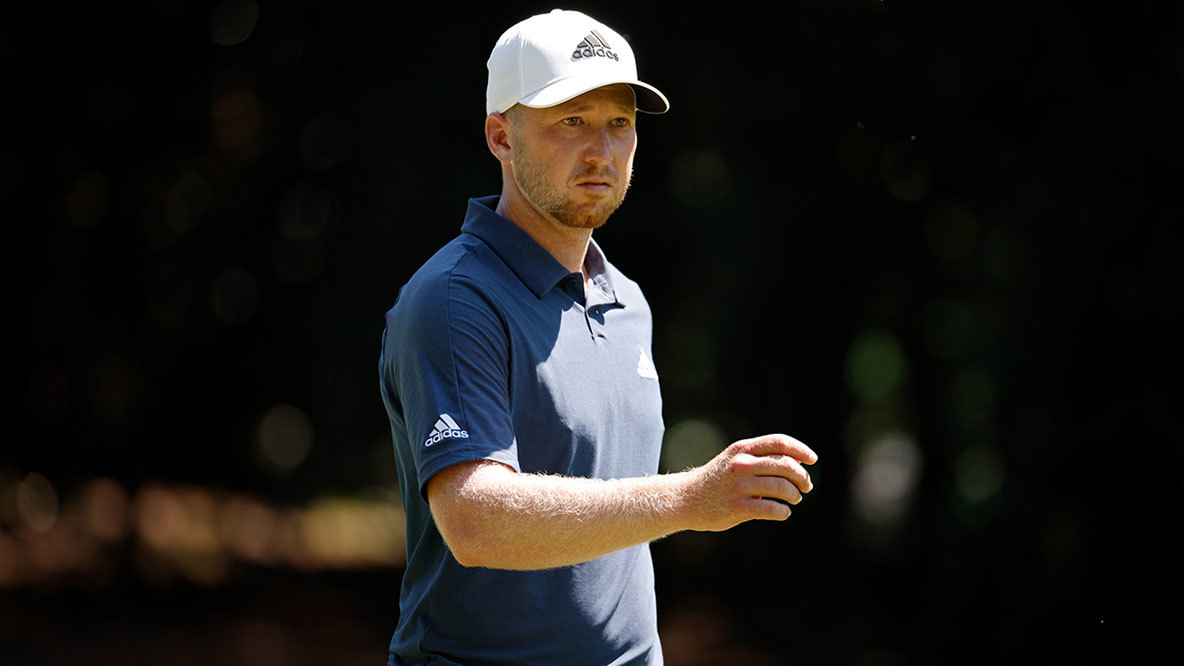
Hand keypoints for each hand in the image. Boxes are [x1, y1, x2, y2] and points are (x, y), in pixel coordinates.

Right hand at [683, 433, 816, 531]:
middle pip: (785, 465)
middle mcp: (741, 465)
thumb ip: (761, 459)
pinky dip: (783, 512)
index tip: (812, 460)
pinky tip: (783, 512)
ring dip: (794, 495)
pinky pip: (771, 509)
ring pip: (781, 487)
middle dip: (802, 477)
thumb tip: (798, 463)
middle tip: (807, 486)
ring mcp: (739, 486)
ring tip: (795, 499)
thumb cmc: (718, 480)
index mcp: (742, 449)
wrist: (686, 499)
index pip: (779, 443)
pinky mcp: (737, 508)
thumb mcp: (735, 460)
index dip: (801, 450)